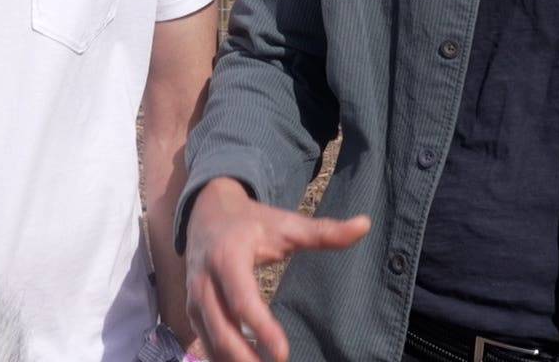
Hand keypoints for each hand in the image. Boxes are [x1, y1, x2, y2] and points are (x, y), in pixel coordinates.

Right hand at [184, 177, 369, 361]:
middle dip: (246, 358)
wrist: (207, 211)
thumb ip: (324, 232)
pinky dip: (223, 361)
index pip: (243, 300)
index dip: (263, 329)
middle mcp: (204, 280)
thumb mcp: (286, 223)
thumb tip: (365, 226)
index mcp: (228, 256)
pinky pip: (205, 343)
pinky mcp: (193, 310)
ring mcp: (194, 298)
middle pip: (222, 329)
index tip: (283, 354)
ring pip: (211, 342)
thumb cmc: (253, 221)